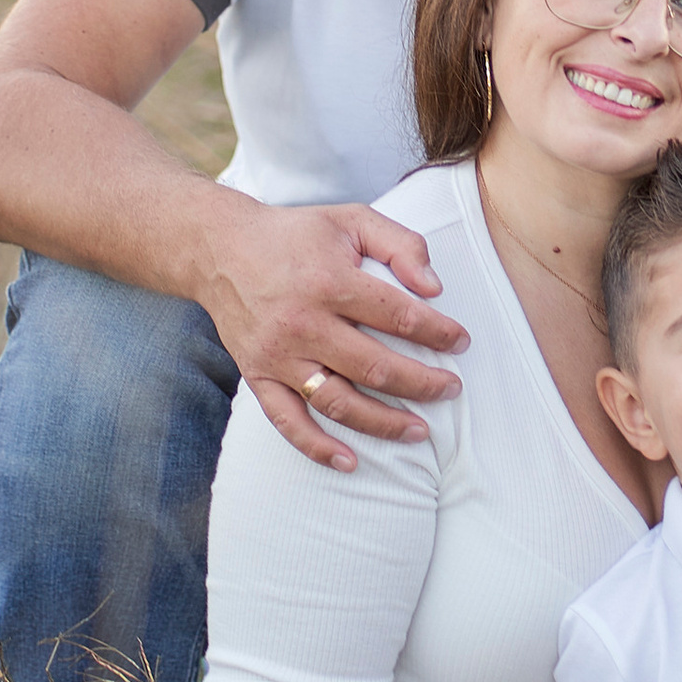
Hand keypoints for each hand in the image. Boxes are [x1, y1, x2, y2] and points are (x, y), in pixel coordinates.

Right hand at [199, 197, 468, 469]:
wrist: (220, 249)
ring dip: (382, 423)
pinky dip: (317, 447)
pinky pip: (288, 421)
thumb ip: (400, 244)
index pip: (397, 315)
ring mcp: (278, 355)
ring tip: (419, 431)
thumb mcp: (351, 219)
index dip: (437, 332)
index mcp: (329, 281)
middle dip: (422, 384)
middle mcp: (303, 323)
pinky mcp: (258, 376)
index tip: (461, 342)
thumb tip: (435, 288)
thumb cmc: (296, 234)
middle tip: (452, 390)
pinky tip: (351, 462)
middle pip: (374, 367)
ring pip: (337, 402)